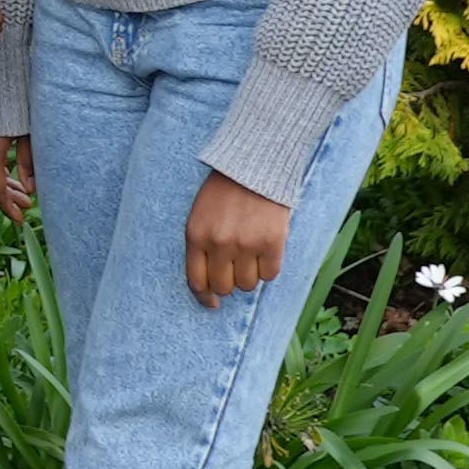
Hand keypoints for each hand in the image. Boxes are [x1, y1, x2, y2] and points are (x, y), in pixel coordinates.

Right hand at [0, 133, 33, 221]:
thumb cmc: (16, 104)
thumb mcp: (28, 135)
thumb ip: (28, 162)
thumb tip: (31, 189)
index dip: (7, 206)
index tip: (20, 219)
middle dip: (7, 198)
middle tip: (27, 204)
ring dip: (1, 186)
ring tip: (22, 193)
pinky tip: (8, 177)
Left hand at [185, 171, 291, 308]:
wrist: (257, 164)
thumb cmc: (226, 189)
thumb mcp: (201, 213)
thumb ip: (202, 244)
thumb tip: (209, 285)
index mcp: (196, 235)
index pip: (197, 281)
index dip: (205, 297)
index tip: (212, 304)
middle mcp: (219, 244)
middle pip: (223, 287)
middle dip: (229, 283)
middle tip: (236, 269)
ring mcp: (246, 244)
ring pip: (247, 284)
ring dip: (250, 275)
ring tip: (252, 254)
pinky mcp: (272, 243)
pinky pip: (270, 274)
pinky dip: (269, 268)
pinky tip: (267, 252)